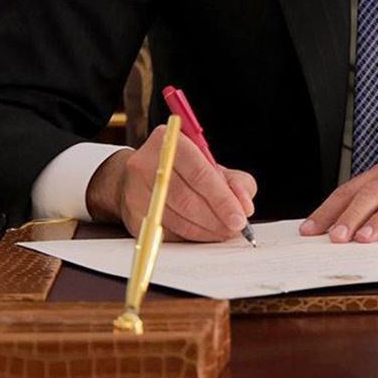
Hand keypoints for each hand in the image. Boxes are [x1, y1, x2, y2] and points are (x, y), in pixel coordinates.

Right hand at [84, 125, 256, 241]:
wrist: (135, 179)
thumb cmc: (180, 170)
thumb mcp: (210, 165)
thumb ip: (235, 182)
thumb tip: (244, 205)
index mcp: (168, 141)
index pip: (199, 173)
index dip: (222, 198)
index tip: (240, 217)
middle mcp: (146, 163)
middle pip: (187, 199)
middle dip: (216, 218)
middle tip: (235, 228)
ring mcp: (135, 191)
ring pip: (177, 219)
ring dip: (206, 230)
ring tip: (223, 231)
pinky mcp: (132, 216)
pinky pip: (167, 233)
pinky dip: (190, 236)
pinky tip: (203, 233)